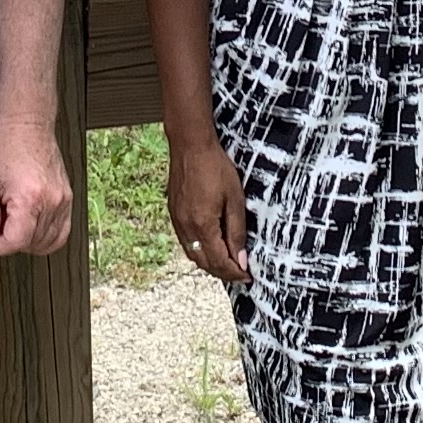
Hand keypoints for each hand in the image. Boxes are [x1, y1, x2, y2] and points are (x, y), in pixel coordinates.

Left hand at [0, 116, 76, 257]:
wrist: (28, 127)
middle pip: (31, 245)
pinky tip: (30, 227)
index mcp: (29, 198)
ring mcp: (64, 201)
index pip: (15, 243)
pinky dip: (45, 238)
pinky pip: (62, 233)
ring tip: (12, 224)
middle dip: (10, 243)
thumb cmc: (5, 149)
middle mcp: (52, 202)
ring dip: (27, 242)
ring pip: (48, 243)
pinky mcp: (68, 200)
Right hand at [167, 133, 249, 287]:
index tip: (248, 277)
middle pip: (204, 263)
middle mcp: (186, 228)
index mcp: (203, 226)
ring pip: (193, 255)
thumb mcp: (235, 200)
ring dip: (210, 264)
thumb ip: (237, 232)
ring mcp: (177, 221)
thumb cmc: (215, 167)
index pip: (220, 262)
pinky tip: (210, 248)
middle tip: (240, 275)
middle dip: (223, 273)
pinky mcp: (173, 214)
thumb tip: (241, 260)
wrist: (190, 145)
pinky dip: (199, 251)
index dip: (235, 273)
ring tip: (227, 265)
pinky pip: (186, 242)